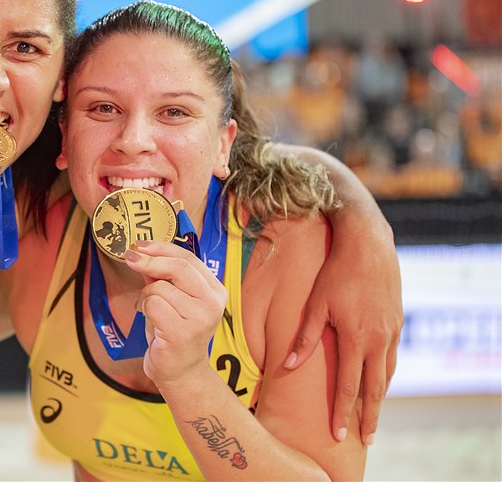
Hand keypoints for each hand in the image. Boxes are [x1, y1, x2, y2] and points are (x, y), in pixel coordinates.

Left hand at [123, 240, 227, 386]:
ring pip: (160, 288)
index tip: (139, 245)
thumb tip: (140, 252)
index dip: (161, 248)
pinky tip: (150, 320)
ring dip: (145, 295)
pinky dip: (144, 308)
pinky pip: (153, 305)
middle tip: (130, 259)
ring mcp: (200, 319)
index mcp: (215, 290)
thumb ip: (162, 276)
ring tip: (148, 310)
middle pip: (178, 267)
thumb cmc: (174, 330)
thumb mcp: (172, 298)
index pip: (188, 258)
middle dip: (149, 261)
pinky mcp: (183, 333)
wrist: (180, 370)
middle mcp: (213, 303)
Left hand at [284, 223, 402, 444]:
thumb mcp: (315, 305)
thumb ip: (303, 338)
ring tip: (373, 416)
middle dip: (369, 416)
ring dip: (380, 397)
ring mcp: (392, 332)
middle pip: (375, 389)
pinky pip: (392, 357)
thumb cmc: (335, 273)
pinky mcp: (397, 322)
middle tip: (366, 440)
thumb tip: (288, 367)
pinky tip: (380, 380)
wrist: (368, 245)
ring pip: (387, 374)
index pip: (349, 386)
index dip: (343, 412)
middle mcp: (378, 340)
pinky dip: (386, 374)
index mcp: (356, 338)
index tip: (339, 434)